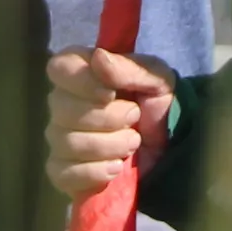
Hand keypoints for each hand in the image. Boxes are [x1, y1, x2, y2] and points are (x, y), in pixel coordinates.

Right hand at [48, 46, 170, 200]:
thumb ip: (129, 68)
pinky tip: (116, 168)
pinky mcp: (63, 172)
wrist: (172, 146)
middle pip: (62, 109)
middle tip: (134, 118)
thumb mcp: (156, 79)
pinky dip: (94, 173)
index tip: (110, 93)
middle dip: (107, 118)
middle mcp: (62, 104)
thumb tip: (98, 57)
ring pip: (67, 142)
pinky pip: (62, 173)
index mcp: (81, 72)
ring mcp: (60, 139)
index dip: (82, 81)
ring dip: (109, 146)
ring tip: (133, 144)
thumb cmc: (159, 104)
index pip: (59, 68)